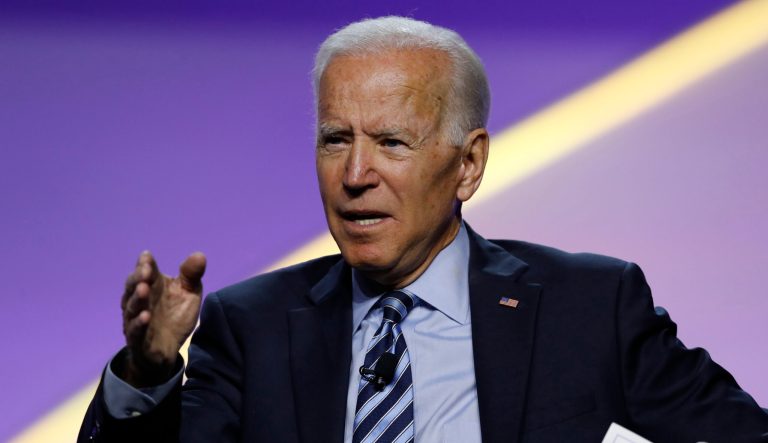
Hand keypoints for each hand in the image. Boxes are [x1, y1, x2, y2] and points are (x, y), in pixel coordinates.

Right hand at [121, 251, 206, 385]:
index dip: (145, 263)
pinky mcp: (137, 339)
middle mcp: (139, 300)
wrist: (169, 348)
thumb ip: (191, 275)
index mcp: (151, 285)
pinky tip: (145, 317)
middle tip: (145, 270)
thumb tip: (200, 255)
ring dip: (137, 298)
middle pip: (133, 286)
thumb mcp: (188, 293)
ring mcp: (135, 319)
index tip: (147, 257)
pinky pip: (135, 331)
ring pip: (132, 307)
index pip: (145, 271)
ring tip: (143, 289)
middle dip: (138, 277)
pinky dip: (138, 323)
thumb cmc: (175, 315)